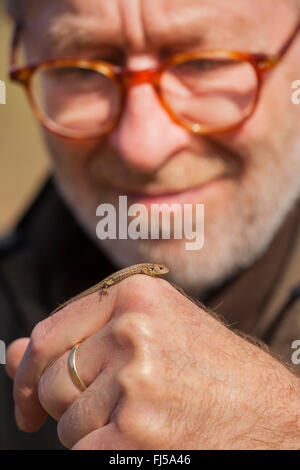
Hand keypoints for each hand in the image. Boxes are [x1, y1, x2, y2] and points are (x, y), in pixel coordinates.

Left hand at [6, 275, 299, 448]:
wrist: (270, 412)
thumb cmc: (211, 370)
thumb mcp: (152, 333)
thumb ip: (81, 338)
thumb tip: (11, 352)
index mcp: (135, 295)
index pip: (50, 331)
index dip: (29, 368)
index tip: (27, 397)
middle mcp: (133, 328)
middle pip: (55, 377)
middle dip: (66, 404)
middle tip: (108, 411)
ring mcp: (134, 378)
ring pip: (67, 421)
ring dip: (91, 432)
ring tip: (142, 420)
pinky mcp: (135, 430)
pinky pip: (83, 450)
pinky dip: (102, 452)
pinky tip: (140, 443)